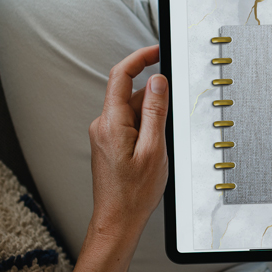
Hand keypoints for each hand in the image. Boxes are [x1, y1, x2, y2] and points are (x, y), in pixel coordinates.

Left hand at [87, 44, 168, 242]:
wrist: (117, 220)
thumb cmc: (134, 193)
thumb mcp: (154, 149)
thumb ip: (155, 111)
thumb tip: (157, 81)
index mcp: (111, 123)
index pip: (121, 75)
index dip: (140, 57)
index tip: (156, 50)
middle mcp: (102, 125)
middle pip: (129, 94)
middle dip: (153, 101)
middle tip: (169, 122)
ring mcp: (103, 135)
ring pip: (131, 112)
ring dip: (149, 120)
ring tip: (158, 150)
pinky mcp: (108, 144)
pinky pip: (128, 125)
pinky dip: (144, 130)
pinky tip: (152, 152)